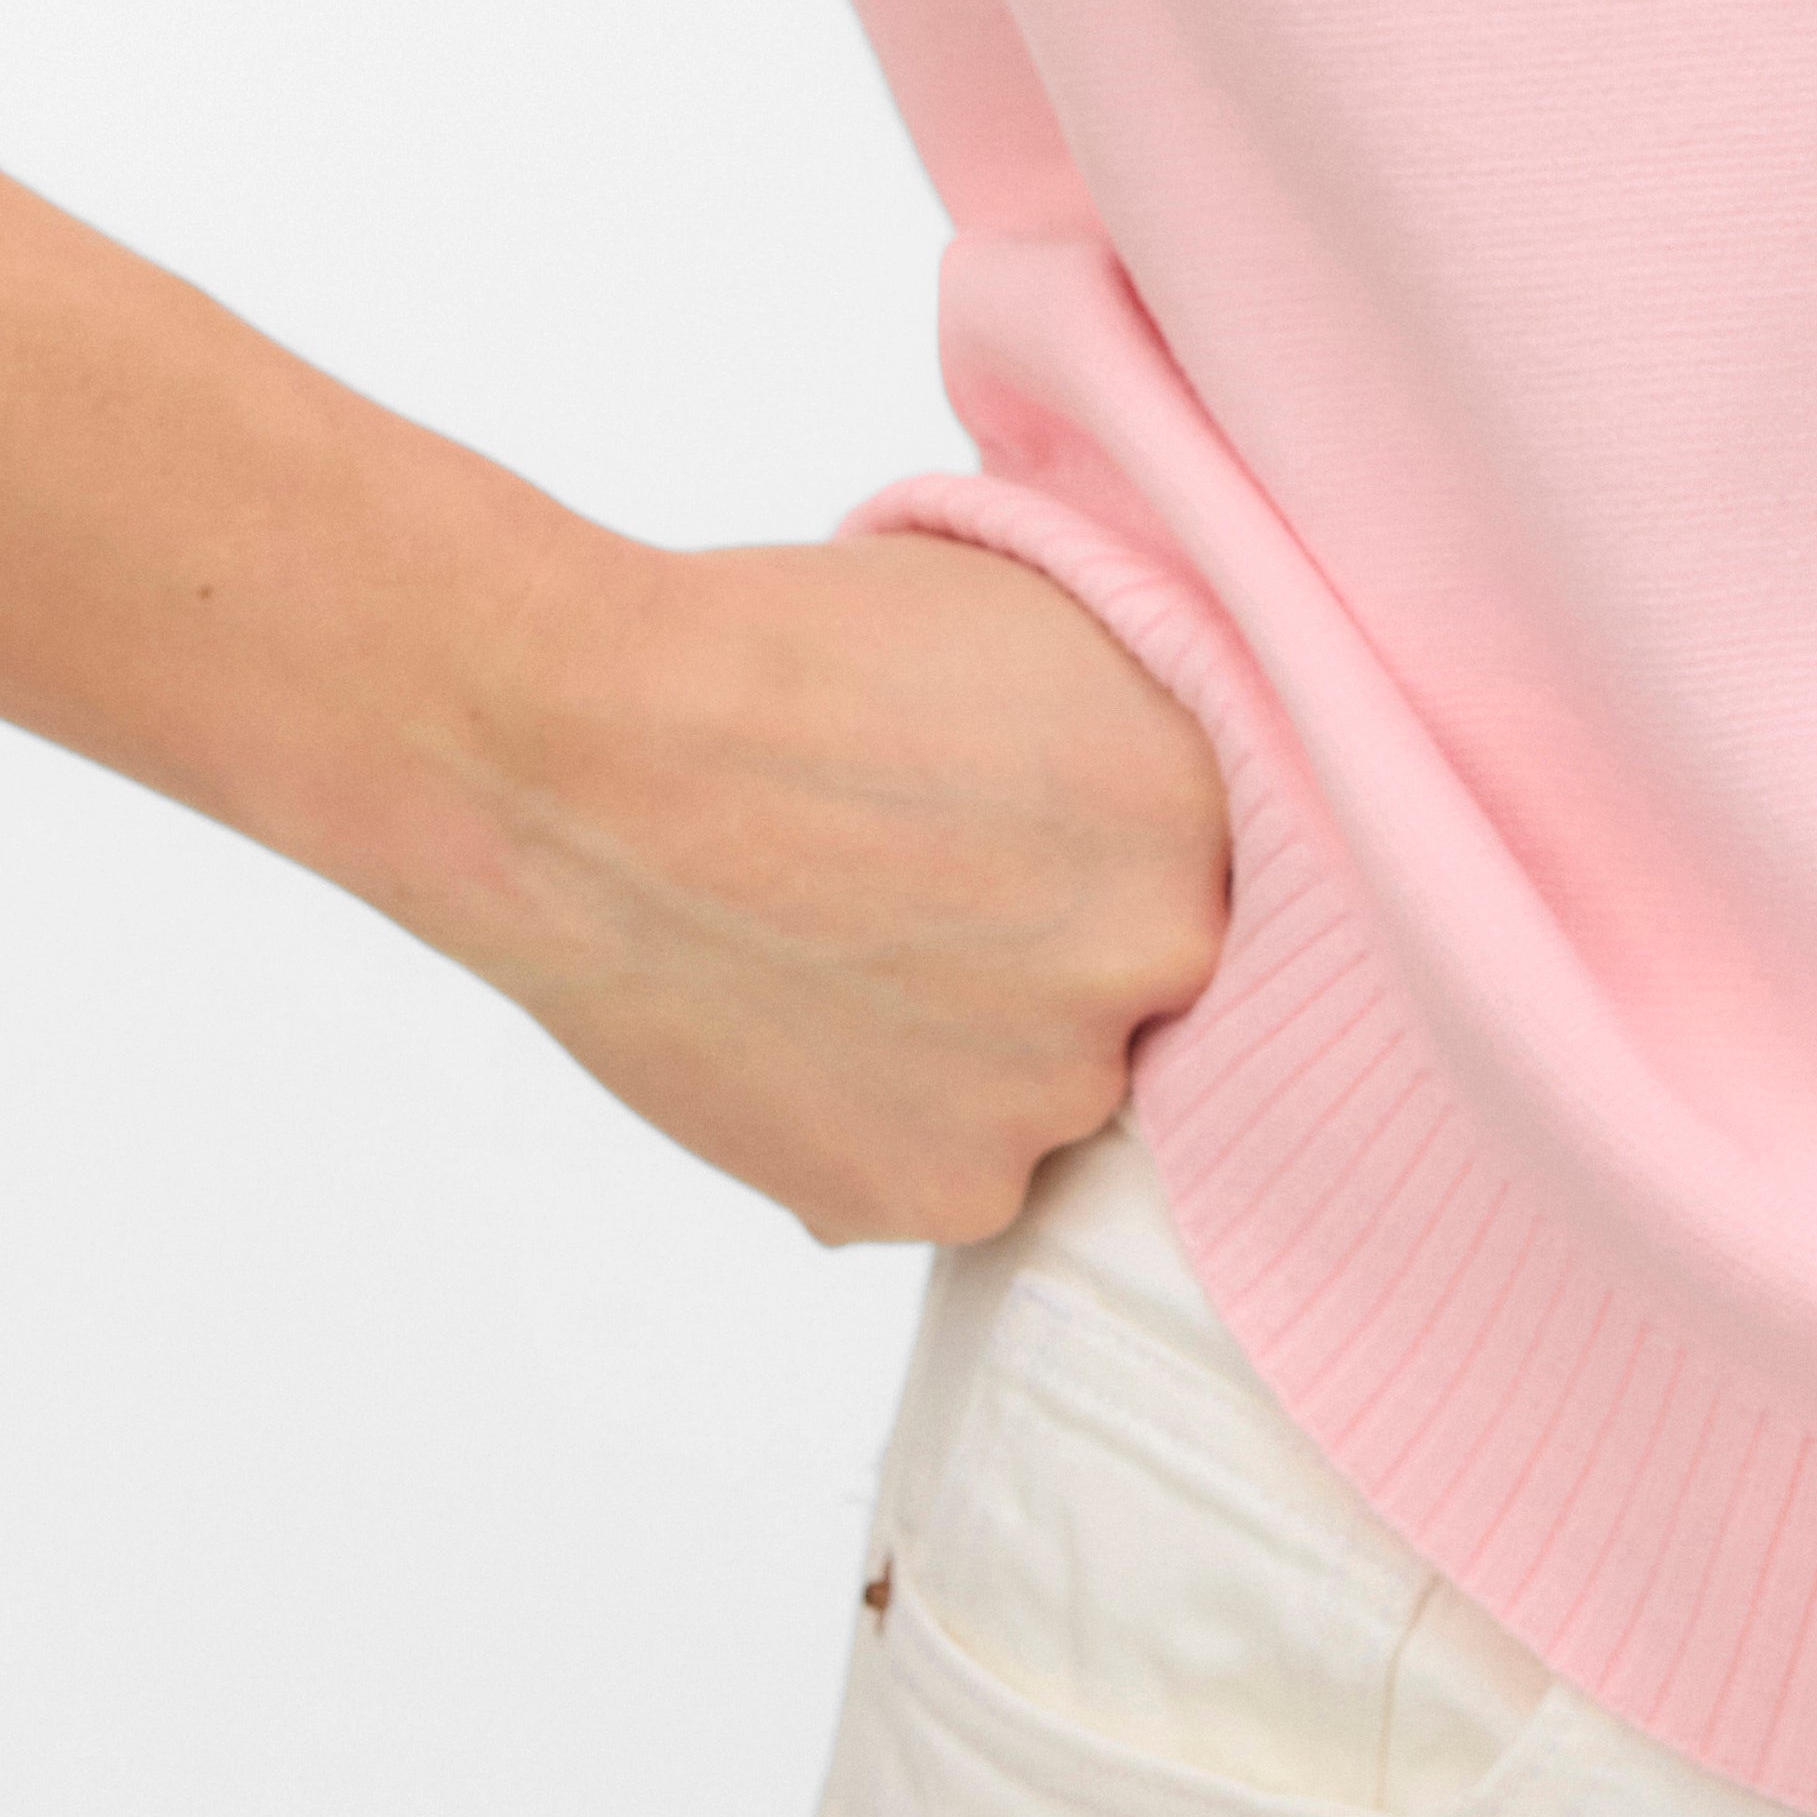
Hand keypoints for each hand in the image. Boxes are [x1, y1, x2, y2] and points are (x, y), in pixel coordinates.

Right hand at [415, 531, 1234, 1246]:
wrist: (592, 756)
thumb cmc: (786, 652)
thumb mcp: (1024, 620)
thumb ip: (1133, 720)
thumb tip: (1164, 796)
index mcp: (1202, 801)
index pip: (1225, 865)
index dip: (1121, 856)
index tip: (1046, 842)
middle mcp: (1159, 959)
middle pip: (1142, 988)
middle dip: (1054, 955)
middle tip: (928, 894)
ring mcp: (1050, 1094)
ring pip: (1041, 1090)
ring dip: (972, 1048)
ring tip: (839, 949)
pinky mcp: (934, 1196)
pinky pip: (942, 1169)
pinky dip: (882, 1120)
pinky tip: (797, 1019)